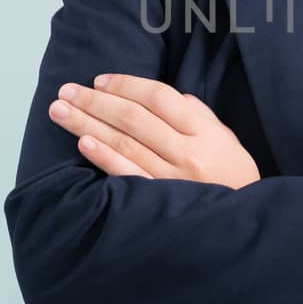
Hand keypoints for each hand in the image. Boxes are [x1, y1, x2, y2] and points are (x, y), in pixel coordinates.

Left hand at [48, 73, 260, 187]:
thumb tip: (162, 97)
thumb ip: (196, 114)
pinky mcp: (158, 201)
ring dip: (87, 123)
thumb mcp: (224, 137)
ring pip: (123, 143)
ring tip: (60, 111)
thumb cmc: (232, 175)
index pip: (159, 98)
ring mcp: (171, 178)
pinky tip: (83, 143)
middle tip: (66, 91)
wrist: (242, 223)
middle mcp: (186, 152)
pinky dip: (104, 158)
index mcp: (203, 131)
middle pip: (133, 118)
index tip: (99, 80)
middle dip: (95, 101)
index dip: (126, 85)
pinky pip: (127, 175)